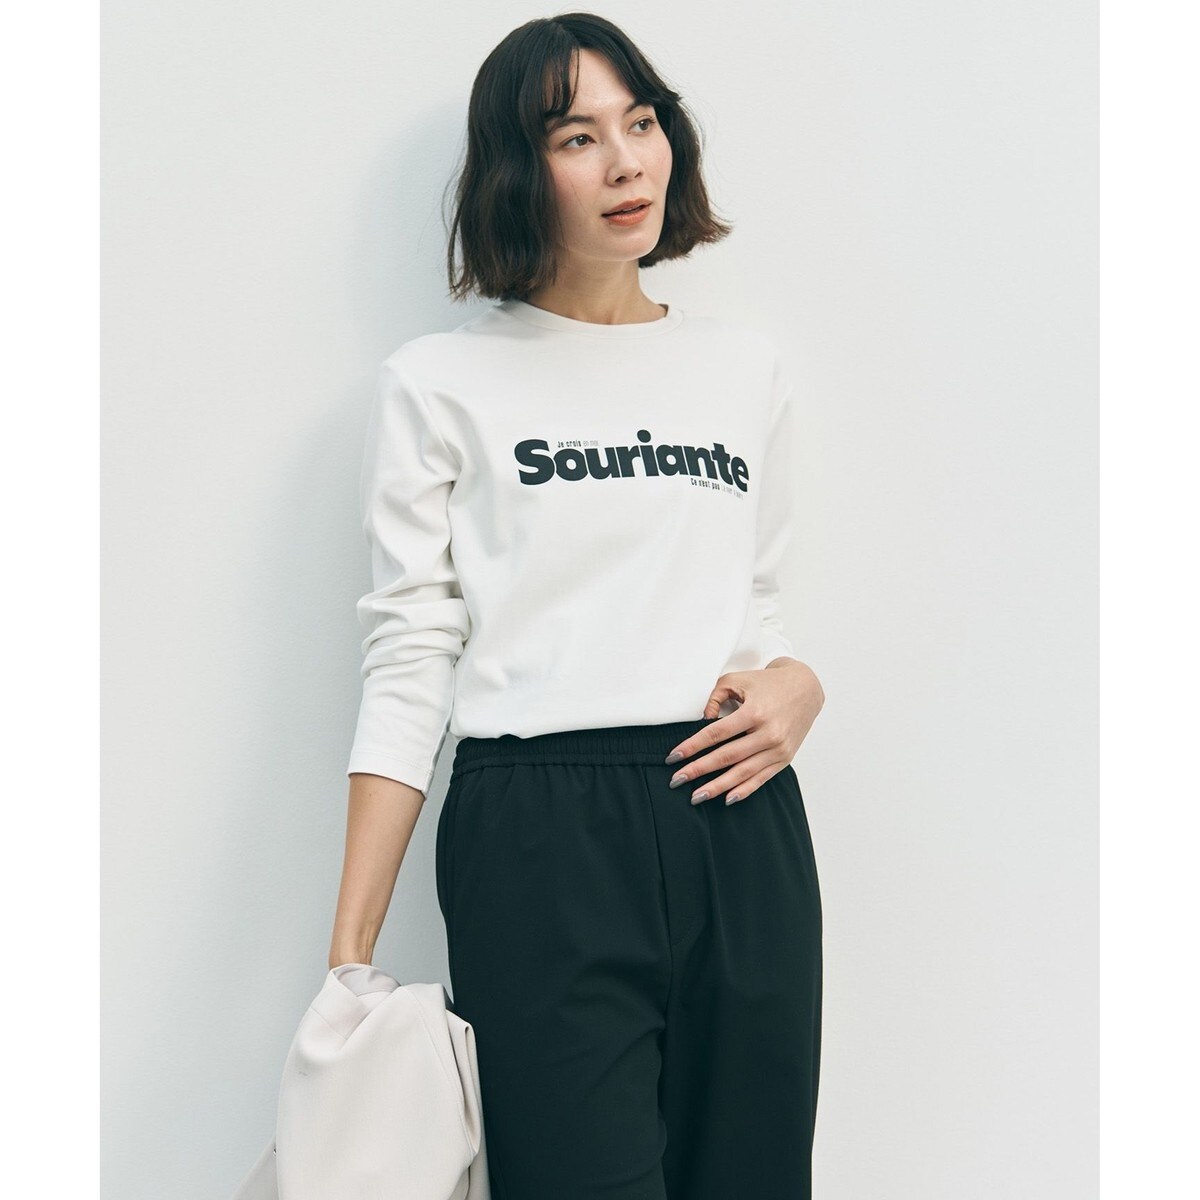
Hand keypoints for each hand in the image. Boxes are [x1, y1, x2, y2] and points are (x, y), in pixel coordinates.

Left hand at [663, 658, 824, 804]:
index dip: (692, 747)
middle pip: (726, 757)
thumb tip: (702, 720)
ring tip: (696, 796)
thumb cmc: (767, 683)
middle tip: (676, 780)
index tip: (673, 757)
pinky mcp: (785, 758)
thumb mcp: (738, 680)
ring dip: (717, 787)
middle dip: (698, 770)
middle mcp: (768, 733)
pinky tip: (726, 798)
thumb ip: (715, 697)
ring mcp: (778, 749)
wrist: (805, 689)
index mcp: (754, 712)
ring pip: (743, 773)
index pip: (716, 734)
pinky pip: (761, 778)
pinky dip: (744, 790)